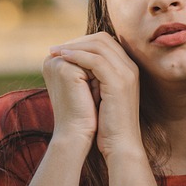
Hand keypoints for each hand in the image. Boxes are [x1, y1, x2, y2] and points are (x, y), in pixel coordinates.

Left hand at [49, 32, 141, 159]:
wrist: (120, 145)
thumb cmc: (107, 124)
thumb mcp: (100, 95)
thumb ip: (93, 78)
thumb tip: (73, 65)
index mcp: (127, 68)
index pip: (104, 42)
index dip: (82, 42)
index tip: (62, 49)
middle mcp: (130, 67)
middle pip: (102, 39)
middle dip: (77, 41)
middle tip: (56, 48)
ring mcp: (126, 74)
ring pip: (98, 46)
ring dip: (73, 46)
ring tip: (55, 52)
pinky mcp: (118, 83)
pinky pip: (96, 60)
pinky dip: (77, 56)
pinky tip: (63, 59)